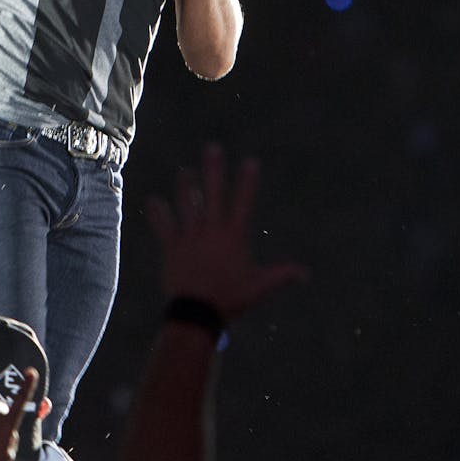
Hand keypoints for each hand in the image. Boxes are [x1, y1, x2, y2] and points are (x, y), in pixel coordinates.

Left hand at [146, 147, 307, 321]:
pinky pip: (164, 226)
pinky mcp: (172, 246)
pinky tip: (153, 200)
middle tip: (213, 148)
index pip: (243, 203)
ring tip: (184, 170)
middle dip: (213, 170)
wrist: (198, 311)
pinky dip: (158, 213)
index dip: (247, 181)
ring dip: (185, 186)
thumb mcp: (260, 286)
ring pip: (187, 205)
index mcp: (234, 236)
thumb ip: (282, 275)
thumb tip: (306, 273)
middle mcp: (211, 230)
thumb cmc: (231, 299)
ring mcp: (190, 237)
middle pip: (213, 194)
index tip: (250, 161)